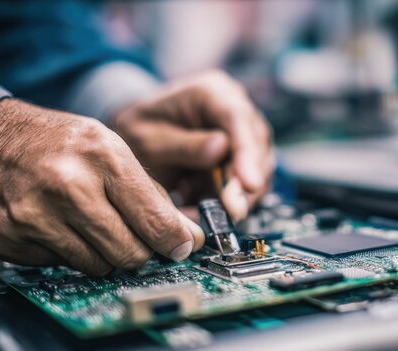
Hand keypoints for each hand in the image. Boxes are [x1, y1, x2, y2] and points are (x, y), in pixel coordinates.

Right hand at [0, 99, 203, 275]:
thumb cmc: (56, 142)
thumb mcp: (110, 150)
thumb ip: (151, 195)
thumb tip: (187, 236)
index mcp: (102, 157)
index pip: (154, 220)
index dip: (176, 241)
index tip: (183, 247)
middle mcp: (68, 186)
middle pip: (130, 252)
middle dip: (140, 250)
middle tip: (133, 236)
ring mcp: (34, 215)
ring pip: (98, 266)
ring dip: (104, 252)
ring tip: (90, 223)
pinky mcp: (9, 238)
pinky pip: (61, 266)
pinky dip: (68, 252)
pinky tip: (58, 226)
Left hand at [113, 70, 274, 219]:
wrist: (139, 140)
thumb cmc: (139, 133)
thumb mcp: (146, 139)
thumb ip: (181, 145)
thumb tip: (220, 149)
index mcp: (211, 91)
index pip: (238, 118)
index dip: (247, 153)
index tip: (250, 185)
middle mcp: (235, 106)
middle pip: (256, 145)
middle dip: (244, 183)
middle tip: (230, 212)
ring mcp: (243, 131)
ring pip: (258, 168)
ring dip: (234, 194)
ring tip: (199, 203)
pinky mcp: (244, 156)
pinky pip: (247, 183)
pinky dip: (228, 198)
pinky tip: (201, 201)